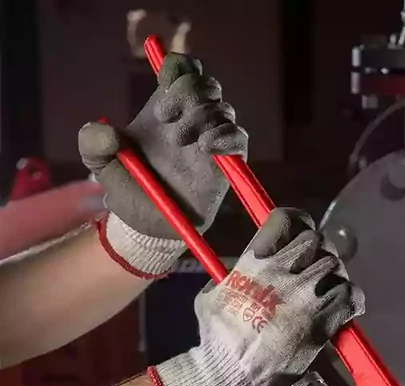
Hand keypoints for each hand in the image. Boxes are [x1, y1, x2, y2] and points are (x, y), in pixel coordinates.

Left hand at [79, 53, 247, 277]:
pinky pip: (239, 139)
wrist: (147, 225)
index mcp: (165, 109)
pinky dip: (227, 137)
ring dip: (202, 118)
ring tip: (181, 141)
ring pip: (223, 110)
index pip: (182, 70)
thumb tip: (109, 132)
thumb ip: (93, 142)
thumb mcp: (100, 164)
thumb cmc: (128, 190)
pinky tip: (207, 148)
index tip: (162, 87)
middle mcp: (191, 121)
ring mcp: (210, 142)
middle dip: (188, 93)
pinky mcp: (226, 165)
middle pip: (206, 85)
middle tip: (165, 119)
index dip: (178, 68)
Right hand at [149, 208, 364, 385]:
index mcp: (254, 262)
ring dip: (336, 276)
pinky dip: (354, 299)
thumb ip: (231, 277)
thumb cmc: (216, 339)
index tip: (301, 232)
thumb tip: (242, 269)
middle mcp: (282, 272)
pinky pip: (351, 296)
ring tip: (330, 289)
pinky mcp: (322, 322)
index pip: (285, 220)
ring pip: (335, 266)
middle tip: (318, 267)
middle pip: (316, 240)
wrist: (232, 374)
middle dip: (320, 251)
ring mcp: (304, 296)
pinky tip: (348, 307)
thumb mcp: (210, 296)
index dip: (298, 221)